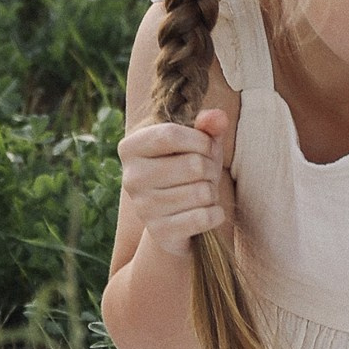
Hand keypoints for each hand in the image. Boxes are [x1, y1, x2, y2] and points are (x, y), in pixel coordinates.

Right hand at [118, 111, 233, 258]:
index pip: (170, 134)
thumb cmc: (186, 169)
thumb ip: (207, 126)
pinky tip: (206, 212)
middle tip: (207, 175)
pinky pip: (205, 217)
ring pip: (202, 192)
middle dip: (212, 168)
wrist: (174, 218)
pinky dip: (216, 214)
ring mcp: (143, 207)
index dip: (201, 140)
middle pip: (193, 165)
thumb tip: (217, 116)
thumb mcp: (197, 144)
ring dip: (213, 192)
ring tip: (202, 193)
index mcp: (131, 148)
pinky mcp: (160, 232)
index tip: (208, 147)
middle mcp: (131, 178)